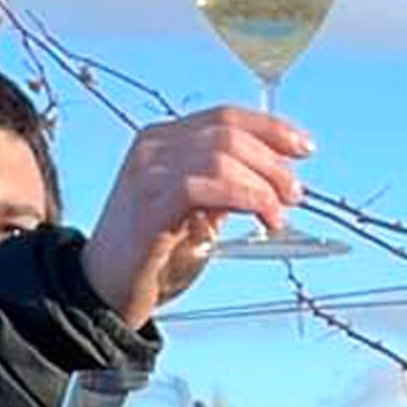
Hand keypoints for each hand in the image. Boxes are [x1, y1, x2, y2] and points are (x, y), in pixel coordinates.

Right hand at [83, 105, 309, 324]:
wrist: (104, 290)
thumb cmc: (152, 252)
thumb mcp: (199, 211)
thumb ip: (227, 187)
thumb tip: (273, 178)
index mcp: (163, 140)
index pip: (225, 116)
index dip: (270, 127)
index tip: (302, 147)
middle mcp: (152, 148)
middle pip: (227, 134)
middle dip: (272, 162)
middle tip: (294, 193)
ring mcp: (147, 175)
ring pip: (219, 156)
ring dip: (262, 183)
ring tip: (277, 213)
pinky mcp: (148, 207)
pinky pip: (202, 187)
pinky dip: (243, 197)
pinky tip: (260, 217)